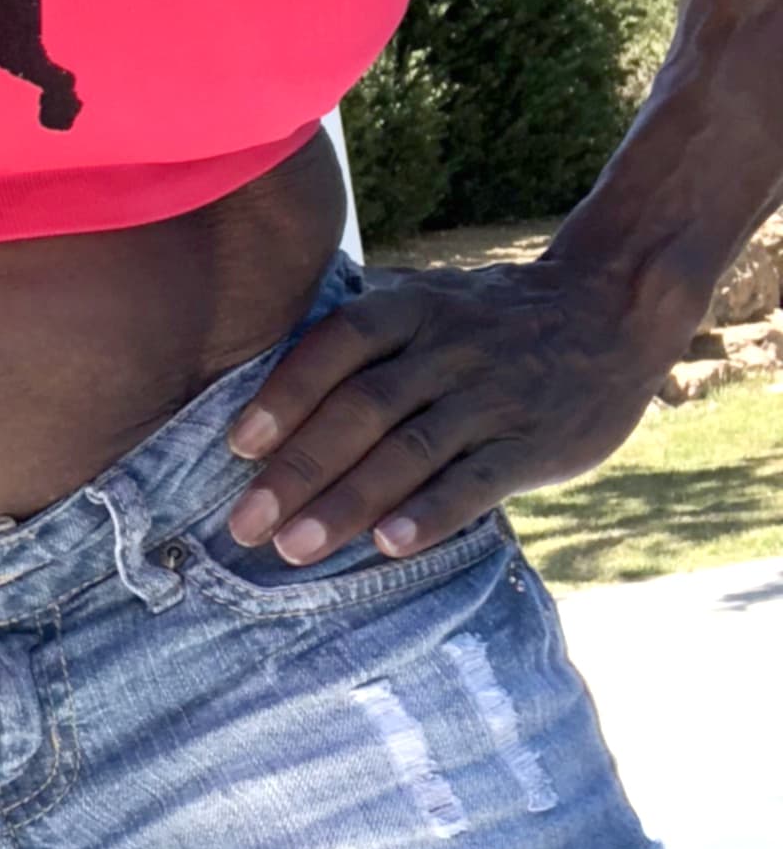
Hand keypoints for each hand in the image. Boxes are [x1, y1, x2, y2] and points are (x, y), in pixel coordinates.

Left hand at [222, 257, 679, 564]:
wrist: (611, 310)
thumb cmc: (490, 320)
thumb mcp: (427, 301)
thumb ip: (364, 340)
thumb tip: (272, 390)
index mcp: (409, 309)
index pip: (335, 348)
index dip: (284, 395)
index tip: (237, 447)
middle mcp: (446, 350)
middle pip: (360, 409)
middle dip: (297, 469)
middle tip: (244, 523)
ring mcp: (492, 398)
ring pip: (409, 451)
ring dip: (348, 502)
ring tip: (295, 547)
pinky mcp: (535, 445)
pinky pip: (476, 482)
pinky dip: (430, 513)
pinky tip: (389, 545)